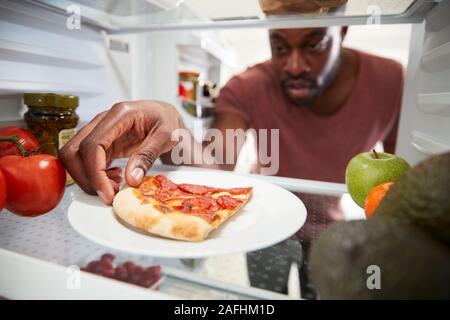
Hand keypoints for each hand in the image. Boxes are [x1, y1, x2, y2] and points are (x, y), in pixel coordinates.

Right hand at [59, 100, 182, 203]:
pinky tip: (114, 178)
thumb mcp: (167, 136)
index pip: (92, 145)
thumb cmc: (168, 120)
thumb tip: (131, 179)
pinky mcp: (101, 143)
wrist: (167, 115)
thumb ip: (148, 156)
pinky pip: (86, 161)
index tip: (108, 193)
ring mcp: (99, 131)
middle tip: (109, 193)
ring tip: (115, 185)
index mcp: (120, 114)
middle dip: (87, 178)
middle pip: (74, 151)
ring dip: (89, 178)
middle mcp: (104, 121)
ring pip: (75, 157)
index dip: (95, 173)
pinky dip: (95, 175)